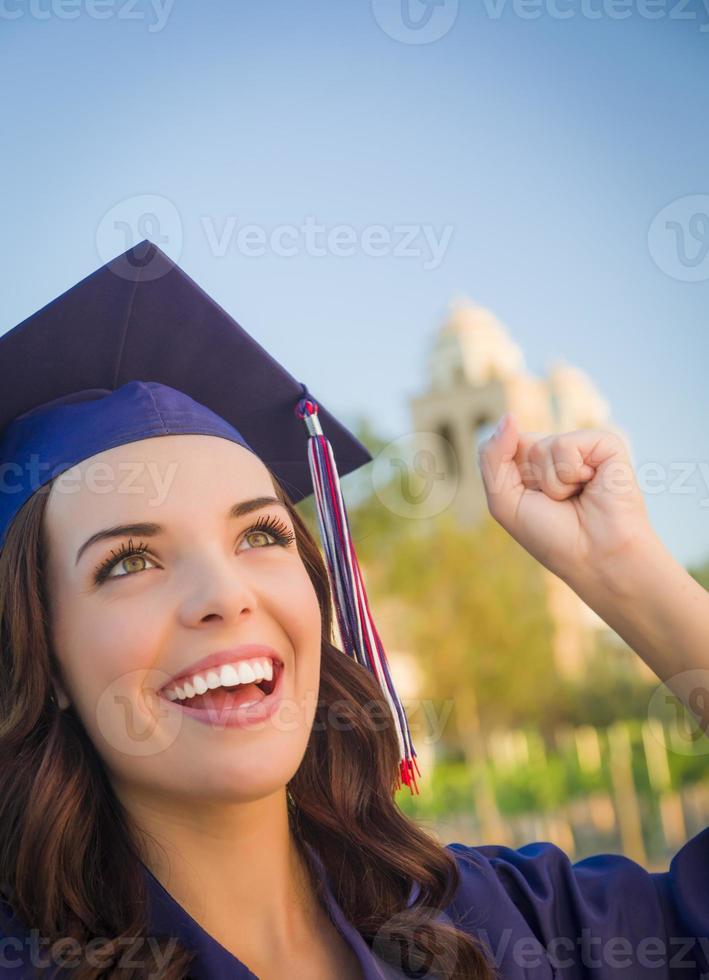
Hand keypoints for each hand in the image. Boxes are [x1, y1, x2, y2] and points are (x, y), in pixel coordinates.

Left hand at [477, 413, 655, 589]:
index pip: (503, 447)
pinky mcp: (605, 444)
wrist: (596, 558)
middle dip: (530, 479)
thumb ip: (493, 458)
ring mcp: (582, 448)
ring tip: (576, 497)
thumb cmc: (552, 537)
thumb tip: (509, 416)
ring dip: (553, 482)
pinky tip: (591, 485)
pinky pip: (567, 444)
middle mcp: (558, 455)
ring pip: (543, 446)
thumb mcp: (505, 502)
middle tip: (557, 503)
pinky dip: (571, 473)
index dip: (507, 475)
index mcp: (533, 467)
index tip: (530, 502)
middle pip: (522, 444)